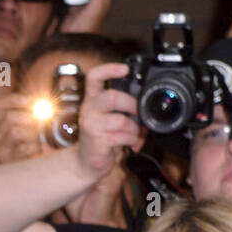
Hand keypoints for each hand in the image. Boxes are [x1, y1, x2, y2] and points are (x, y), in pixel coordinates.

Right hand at [0, 94, 43, 166]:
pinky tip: (36, 151)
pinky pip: (23, 147)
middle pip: (10, 117)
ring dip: (32, 134)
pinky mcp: (6, 161)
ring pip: (15, 131)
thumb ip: (28, 119)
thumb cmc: (19, 155)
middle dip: (30, 119)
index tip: (31, 101)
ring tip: (37, 141)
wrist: (7, 183)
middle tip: (40, 126)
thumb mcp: (20, 135)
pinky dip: (34, 147)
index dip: (16, 99)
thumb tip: (44, 107)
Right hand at [76, 61, 140, 177]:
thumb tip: (144, 104)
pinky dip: (133, 141)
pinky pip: (122, 137)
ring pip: (121, 121)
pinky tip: (132, 144)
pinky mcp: (97, 141)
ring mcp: (92, 125)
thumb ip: (123, 108)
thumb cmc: (102, 138)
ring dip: (135, 129)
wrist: (87, 163)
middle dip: (131, 104)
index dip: (109, 69)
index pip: (94, 77)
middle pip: (110, 97)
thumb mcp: (110, 118)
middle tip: (139, 112)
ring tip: (136, 134)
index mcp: (93, 99)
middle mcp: (89, 109)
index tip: (124, 69)